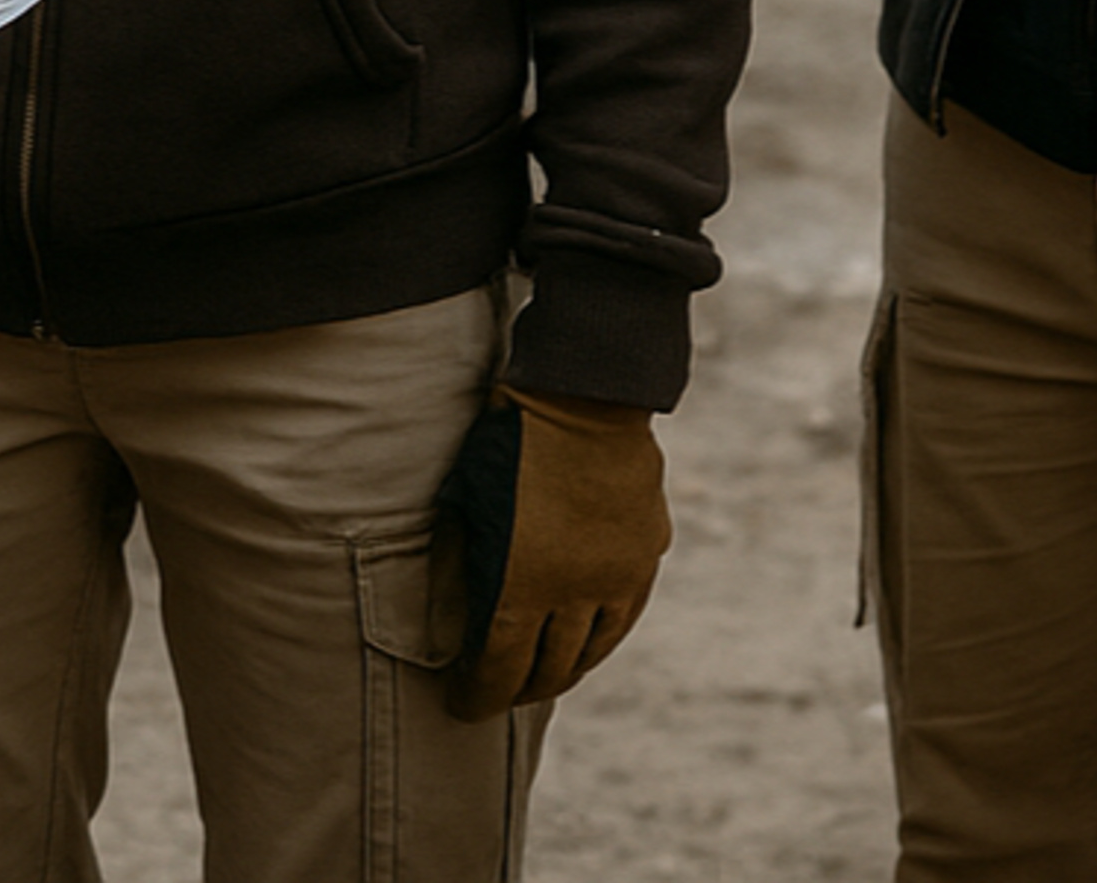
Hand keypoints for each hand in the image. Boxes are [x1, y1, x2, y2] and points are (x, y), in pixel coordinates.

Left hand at [435, 387, 671, 719]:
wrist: (584, 391)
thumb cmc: (508, 440)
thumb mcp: (466, 501)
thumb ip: (460, 564)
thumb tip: (450, 616)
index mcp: (523, 584)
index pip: (498, 671)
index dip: (475, 697)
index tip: (459, 703)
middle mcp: (575, 593)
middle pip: (546, 671)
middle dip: (514, 689)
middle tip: (495, 692)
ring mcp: (617, 576)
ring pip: (590, 652)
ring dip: (560, 671)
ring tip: (538, 676)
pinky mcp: (646, 555)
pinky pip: (623, 617)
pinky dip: (599, 638)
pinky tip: (583, 641)